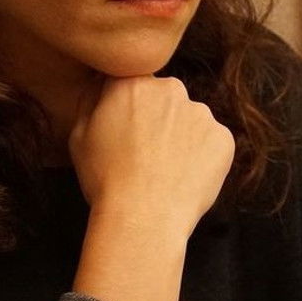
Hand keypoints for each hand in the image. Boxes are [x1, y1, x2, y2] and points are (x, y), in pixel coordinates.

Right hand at [68, 74, 234, 238]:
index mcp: (133, 83)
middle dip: (158, 119)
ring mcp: (201, 112)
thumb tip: (102, 89)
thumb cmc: (105, 180)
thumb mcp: (78, 136)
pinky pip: (212, 142)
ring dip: (182, 137)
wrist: (143, 218)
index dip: (129, 109)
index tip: (127, 131)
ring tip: (165, 170)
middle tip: (146, 154)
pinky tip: (185, 178)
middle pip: (165, 99)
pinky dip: (203, 157)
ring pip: (190, 120)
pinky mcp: (223, 137)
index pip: (133, 84)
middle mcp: (170, 89)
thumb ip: (92, 102)